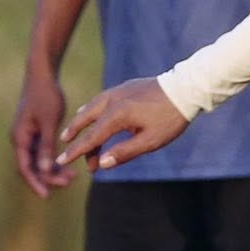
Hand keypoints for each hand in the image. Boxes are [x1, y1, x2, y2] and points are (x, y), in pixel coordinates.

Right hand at [10, 67, 71, 197]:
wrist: (42, 76)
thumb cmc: (46, 96)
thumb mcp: (49, 122)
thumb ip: (46, 146)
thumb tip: (43, 169)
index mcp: (20, 138)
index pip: (25, 168)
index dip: (36, 182)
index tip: (47, 194)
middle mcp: (20, 139)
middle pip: (32, 166)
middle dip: (48, 177)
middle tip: (69, 182)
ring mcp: (27, 135)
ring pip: (37, 160)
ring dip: (52, 169)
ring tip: (72, 176)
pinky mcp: (35, 131)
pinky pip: (41, 152)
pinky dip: (52, 158)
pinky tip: (68, 163)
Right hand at [56, 77, 188, 172]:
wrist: (186, 89)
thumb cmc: (171, 118)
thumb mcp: (151, 141)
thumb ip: (125, 152)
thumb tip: (102, 163)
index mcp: (117, 115)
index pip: (91, 138)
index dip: (76, 151)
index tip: (62, 161)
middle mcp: (112, 101)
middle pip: (85, 119)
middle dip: (74, 134)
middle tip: (65, 146)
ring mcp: (118, 91)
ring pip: (91, 107)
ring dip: (81, 120)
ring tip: (72, 131)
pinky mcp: (125, 87)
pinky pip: (101, 99)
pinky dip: (91, 108)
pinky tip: (91, 112)